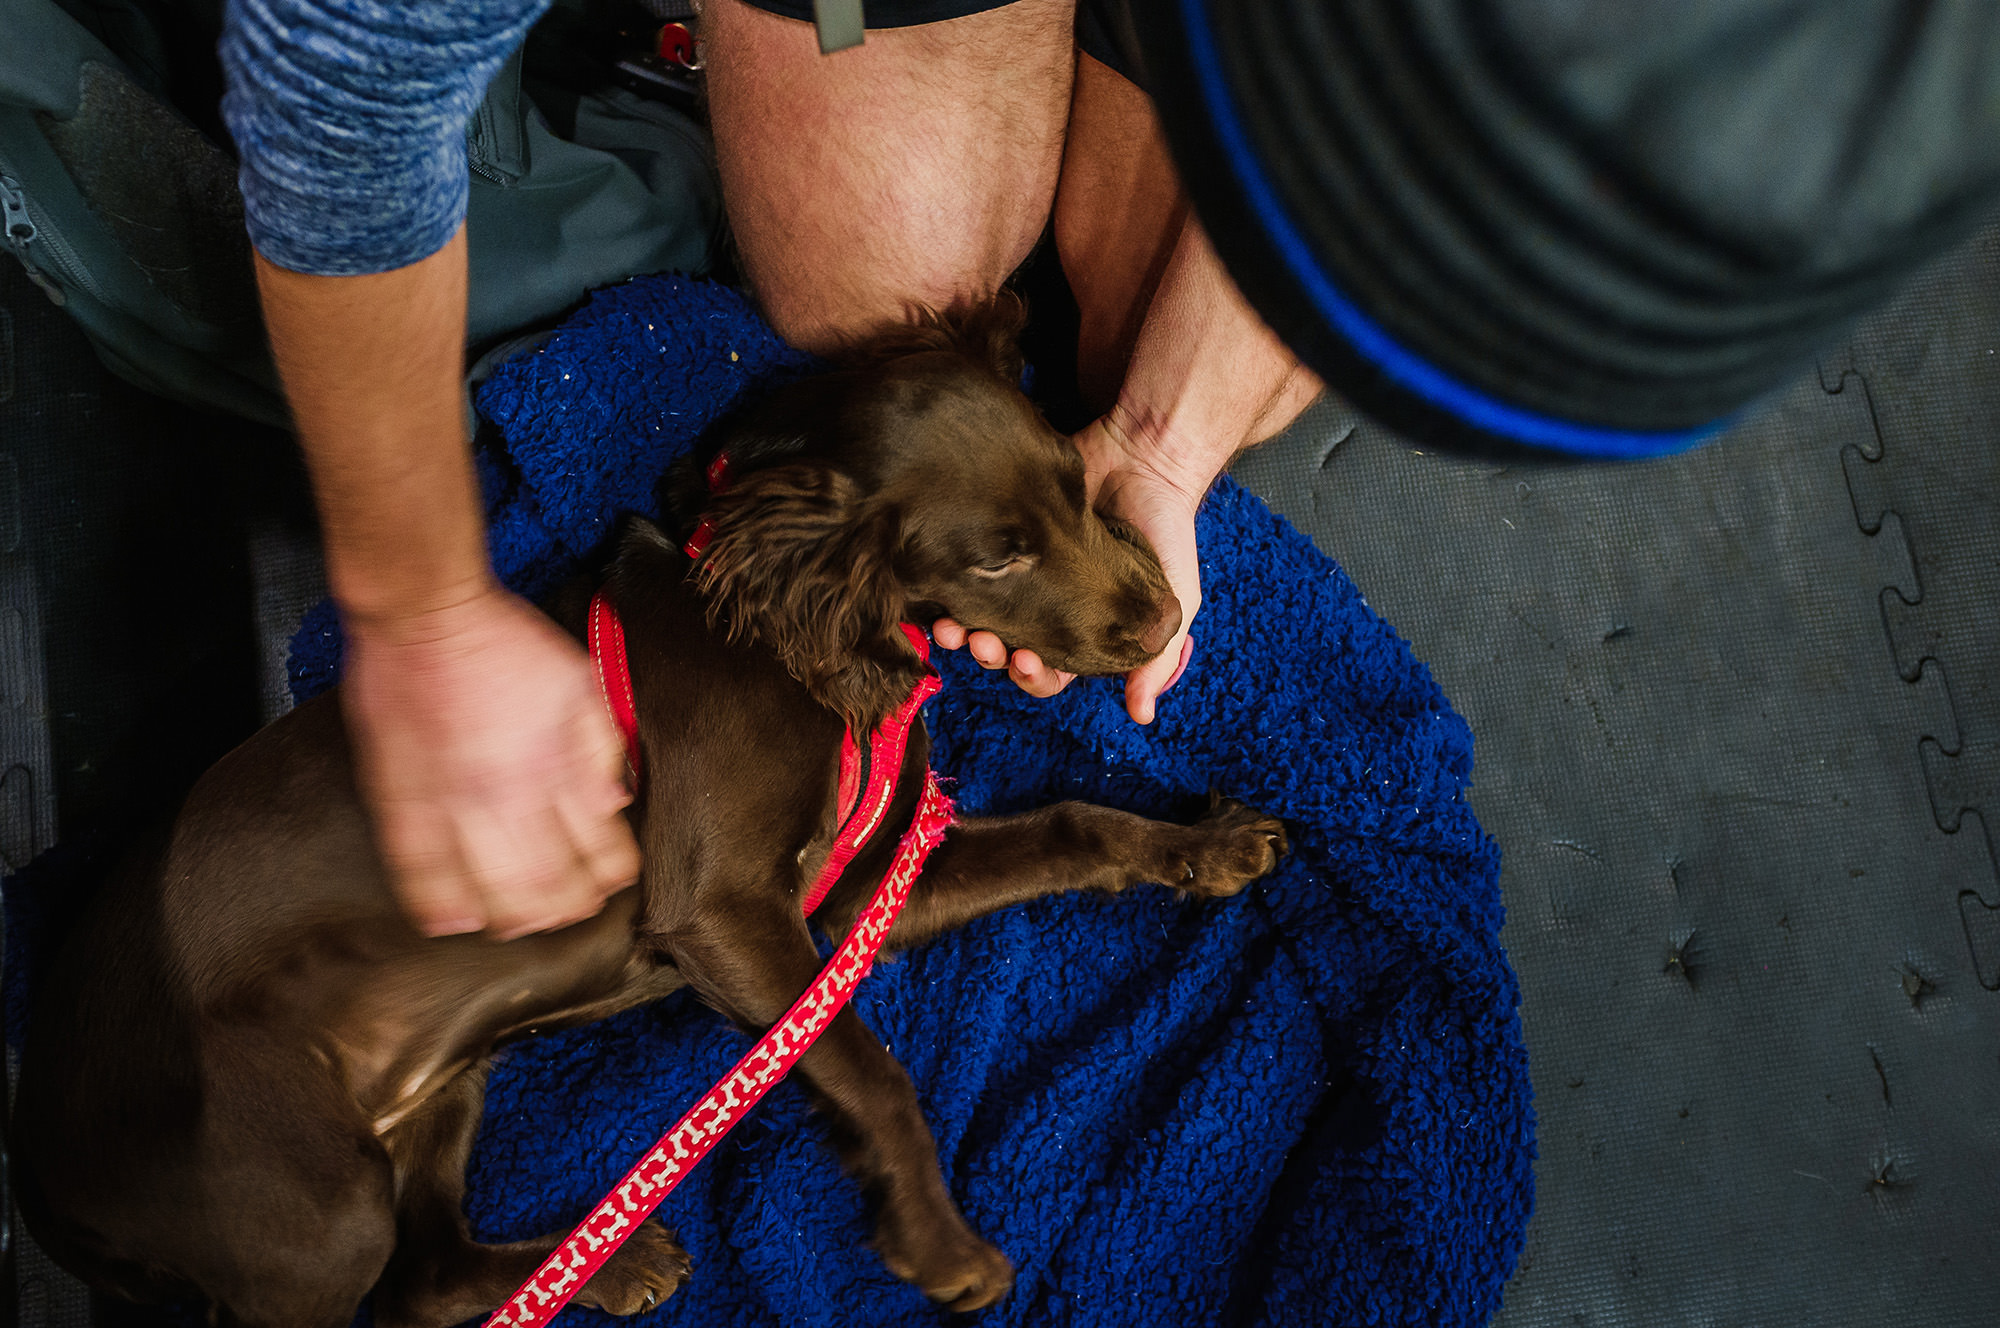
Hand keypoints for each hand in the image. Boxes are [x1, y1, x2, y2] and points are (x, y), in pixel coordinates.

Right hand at [341, 584, 640, 938]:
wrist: (424, 612)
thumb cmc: (503, 641)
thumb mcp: (579, 682)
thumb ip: (600, 747)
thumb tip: (615, 803)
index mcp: (555, 764)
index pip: (597, 845)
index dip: (611, 873)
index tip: (614, 879)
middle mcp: (507, 792)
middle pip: (545, 883)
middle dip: (566, 908)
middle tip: (574, 912)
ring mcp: (451, 802)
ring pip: (486, 889)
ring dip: (510, 918)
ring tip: (521, 923)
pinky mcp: (401, 799)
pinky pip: (416, 868)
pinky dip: (436, 903)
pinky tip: (452, 920)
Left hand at [932, 410, 1202, 723]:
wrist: (1148, 457)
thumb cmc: (1166, 529)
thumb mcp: (1177, 600)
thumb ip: (1157, 658)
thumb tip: (1141, 714)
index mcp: (1084, 629)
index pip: (1048, 672)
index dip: (1032, 677)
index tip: (1026, 663)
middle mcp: (1050, 605)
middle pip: (1006, 648)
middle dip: (990, 654)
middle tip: (981, 644)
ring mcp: (1023, 571)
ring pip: (982, 612)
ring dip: (963, 628)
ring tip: (952, 625)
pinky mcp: (1004, 535)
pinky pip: (972, 564)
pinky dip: (957, 578)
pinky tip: (947, 582)